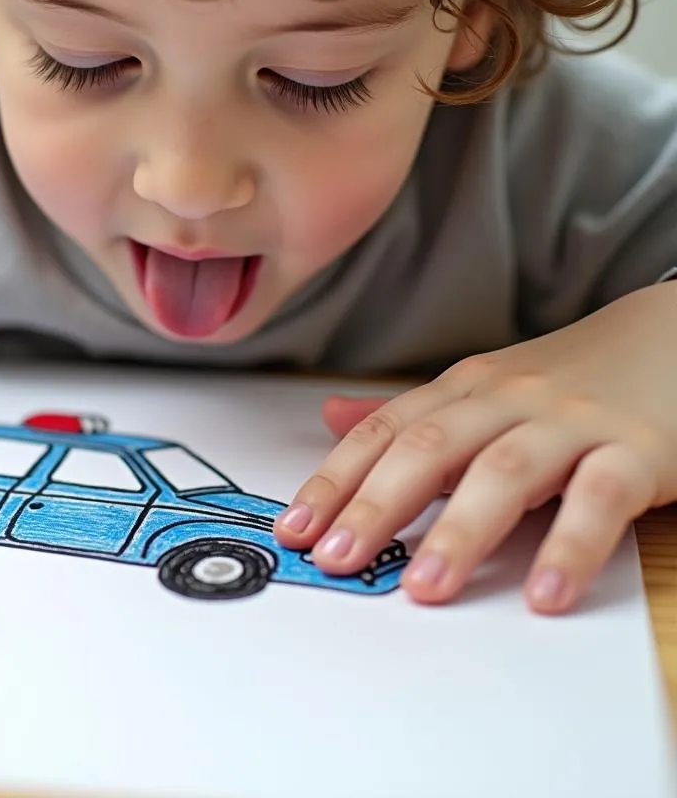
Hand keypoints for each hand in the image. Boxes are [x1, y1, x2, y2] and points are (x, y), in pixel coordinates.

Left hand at [274, 282, 676, 612]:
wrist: (673, 337)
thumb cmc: (566, 378)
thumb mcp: (479, 388)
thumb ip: (408, 413)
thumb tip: (330, 418)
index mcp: (462, 389)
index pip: (384, 434)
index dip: (335, 481)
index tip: (293, 529)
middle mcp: (505, 399)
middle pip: (428, 450)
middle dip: (374, 506)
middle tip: (335, 561)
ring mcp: (570, 422)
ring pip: (504, 472)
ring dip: (460, 532)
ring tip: (423, 589)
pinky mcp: (636, 449)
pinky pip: (600, 498)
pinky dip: (570, 546)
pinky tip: (542, 594)